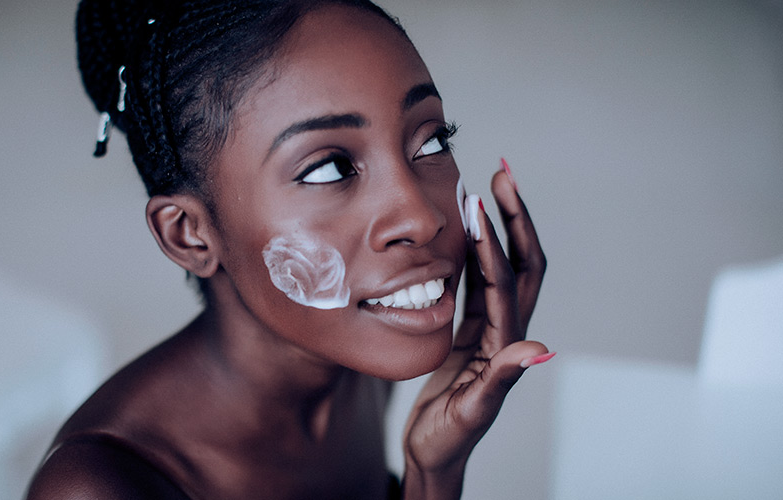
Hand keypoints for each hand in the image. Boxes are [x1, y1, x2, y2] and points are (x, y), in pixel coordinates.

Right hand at [401, 164, 549, 498]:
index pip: (504, 280)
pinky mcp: (472, 330)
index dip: (492, 242)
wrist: (436, 453)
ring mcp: (490, 327)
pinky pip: (478, 280)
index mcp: (505, 344)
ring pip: (502, 265)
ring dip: (499, 225)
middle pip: (522, 261)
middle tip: (502, 174)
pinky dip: (474, 250)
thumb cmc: (450, 437)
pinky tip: (462, 229)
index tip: (476, 204)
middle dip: (515, 216)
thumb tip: (543, 348)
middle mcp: (505, 329)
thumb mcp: (474, 410)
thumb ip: (504, 378)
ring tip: (485, 188)